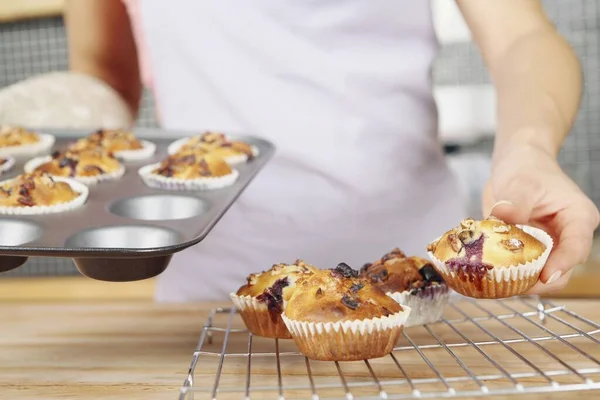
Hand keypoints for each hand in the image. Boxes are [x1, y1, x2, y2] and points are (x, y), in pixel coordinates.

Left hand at [482, 144, 598, 293]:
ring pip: (538, 275)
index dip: (562, 264)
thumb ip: (516, 202)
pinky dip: (505, 273)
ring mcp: (548, 246)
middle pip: (560, 270)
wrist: (516, 164)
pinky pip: (520, 268)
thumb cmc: (527, 168)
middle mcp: (567, 237)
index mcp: (578, 218)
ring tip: (494, 281)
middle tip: (510, 285)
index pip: (576, 247)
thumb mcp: (522, 182)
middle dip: (536, 280)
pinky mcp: (529, 251)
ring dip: (518, 280)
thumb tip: (504, 215)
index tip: (544, 277)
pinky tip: (487, 273)